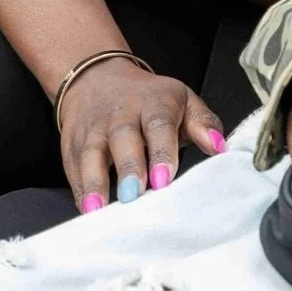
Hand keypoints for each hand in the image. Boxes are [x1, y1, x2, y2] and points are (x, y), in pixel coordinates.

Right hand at [58, 57, 224, 209]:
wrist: (98, 79)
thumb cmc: (151, 100)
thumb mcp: (182, 101)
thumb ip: (202, 123)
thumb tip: (220, 147)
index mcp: (154, 102)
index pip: (159, 124)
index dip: (161, 150)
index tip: (164, 178)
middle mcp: (121, 114)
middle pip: (123, 137)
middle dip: (129, 166)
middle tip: (135, 194)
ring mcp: (93, 130)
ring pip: (92, 153)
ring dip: (96, 181)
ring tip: (98, 210)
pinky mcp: (71, 147)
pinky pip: (73, 169)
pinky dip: (79, 190)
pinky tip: (86, 211)